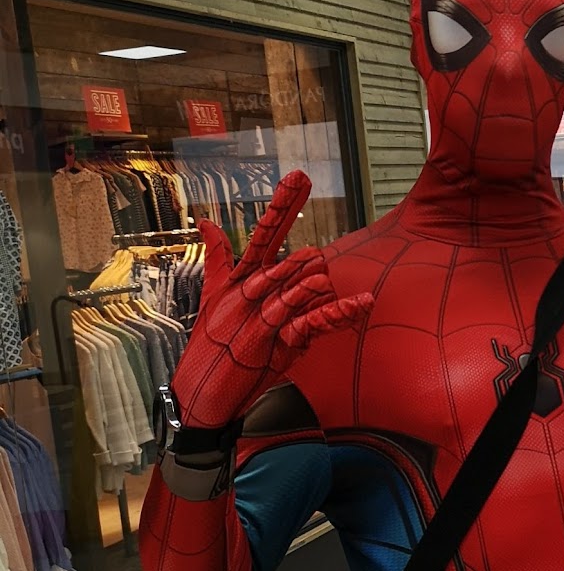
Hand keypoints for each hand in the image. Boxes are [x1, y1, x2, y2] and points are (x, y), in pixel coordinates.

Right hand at [171, 171, 370, 429]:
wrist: (200, 393)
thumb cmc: (211, 346)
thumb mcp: (214, 298)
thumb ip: (218, 259)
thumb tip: (207, 220)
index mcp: (238, 281)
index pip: (262, 235)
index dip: (281, 206)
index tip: (299, 177)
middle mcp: (246, 295)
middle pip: (275, 254)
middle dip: (290, 220)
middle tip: (308, 191)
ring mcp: (257, 320)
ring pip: (286, 290)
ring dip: (307, 275)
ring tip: (324, 261)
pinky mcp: (269, 345)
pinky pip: (307, 326)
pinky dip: (333, 314)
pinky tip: (356, 305)